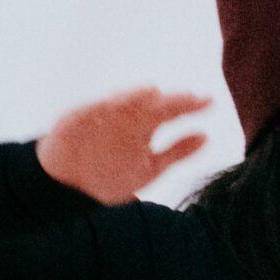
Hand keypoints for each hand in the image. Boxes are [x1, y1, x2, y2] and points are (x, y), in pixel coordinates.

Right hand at [38, 87, 211, 203]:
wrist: (69, 186)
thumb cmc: (110, 176)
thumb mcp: (151, 168)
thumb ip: (177, 153)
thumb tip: (206, 136)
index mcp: (144, 128)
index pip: (170, 114)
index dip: (189, 107)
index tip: (210, 101)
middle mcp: (126, 119)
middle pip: (151, 106)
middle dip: (170, 101)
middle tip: (192, 97)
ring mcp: (103, 117)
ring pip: (122, 104)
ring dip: (136, 98)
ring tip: (154, 93)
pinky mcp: (78, 118)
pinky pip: (92, 111)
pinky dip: (103, 107)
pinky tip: (116, 104)